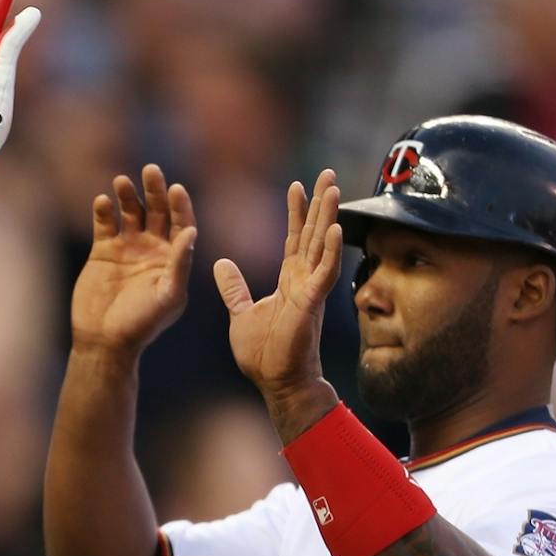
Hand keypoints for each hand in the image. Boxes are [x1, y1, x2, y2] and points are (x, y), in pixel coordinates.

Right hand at [71, 165, 196, 355]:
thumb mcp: (168, 296)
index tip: (176, 188)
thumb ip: (180, 264)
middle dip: (155, 190)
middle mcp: (152, 249)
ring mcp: (127, 248)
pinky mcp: (102, 251)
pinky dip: (103, 210)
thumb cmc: (141, 324)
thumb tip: (191, 231)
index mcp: (172, 258)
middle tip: (151, 170)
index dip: (180, 205)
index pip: (181, 223)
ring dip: (128, 195)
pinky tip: (103, 201)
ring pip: (130, 212)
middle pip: (156, 211)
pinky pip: (104, 224)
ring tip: (122, 181)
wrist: (105, 341)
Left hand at [215, 171, 342, 409]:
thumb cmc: (263, 354)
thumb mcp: (241, 312)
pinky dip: (329, 250)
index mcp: (288, 281)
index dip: (296, 212)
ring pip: (321, 245)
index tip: (297, 185)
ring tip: (334, 188)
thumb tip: (221, 263)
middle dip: (320, 202)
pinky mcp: (312, 303)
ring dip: (328, 216)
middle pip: (312, 233)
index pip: (294, 238)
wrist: (276, 382)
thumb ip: (234, 287)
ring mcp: (310, 290)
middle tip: (327, 173)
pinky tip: (335, 228)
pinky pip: (324, 272)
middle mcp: (303, 280)